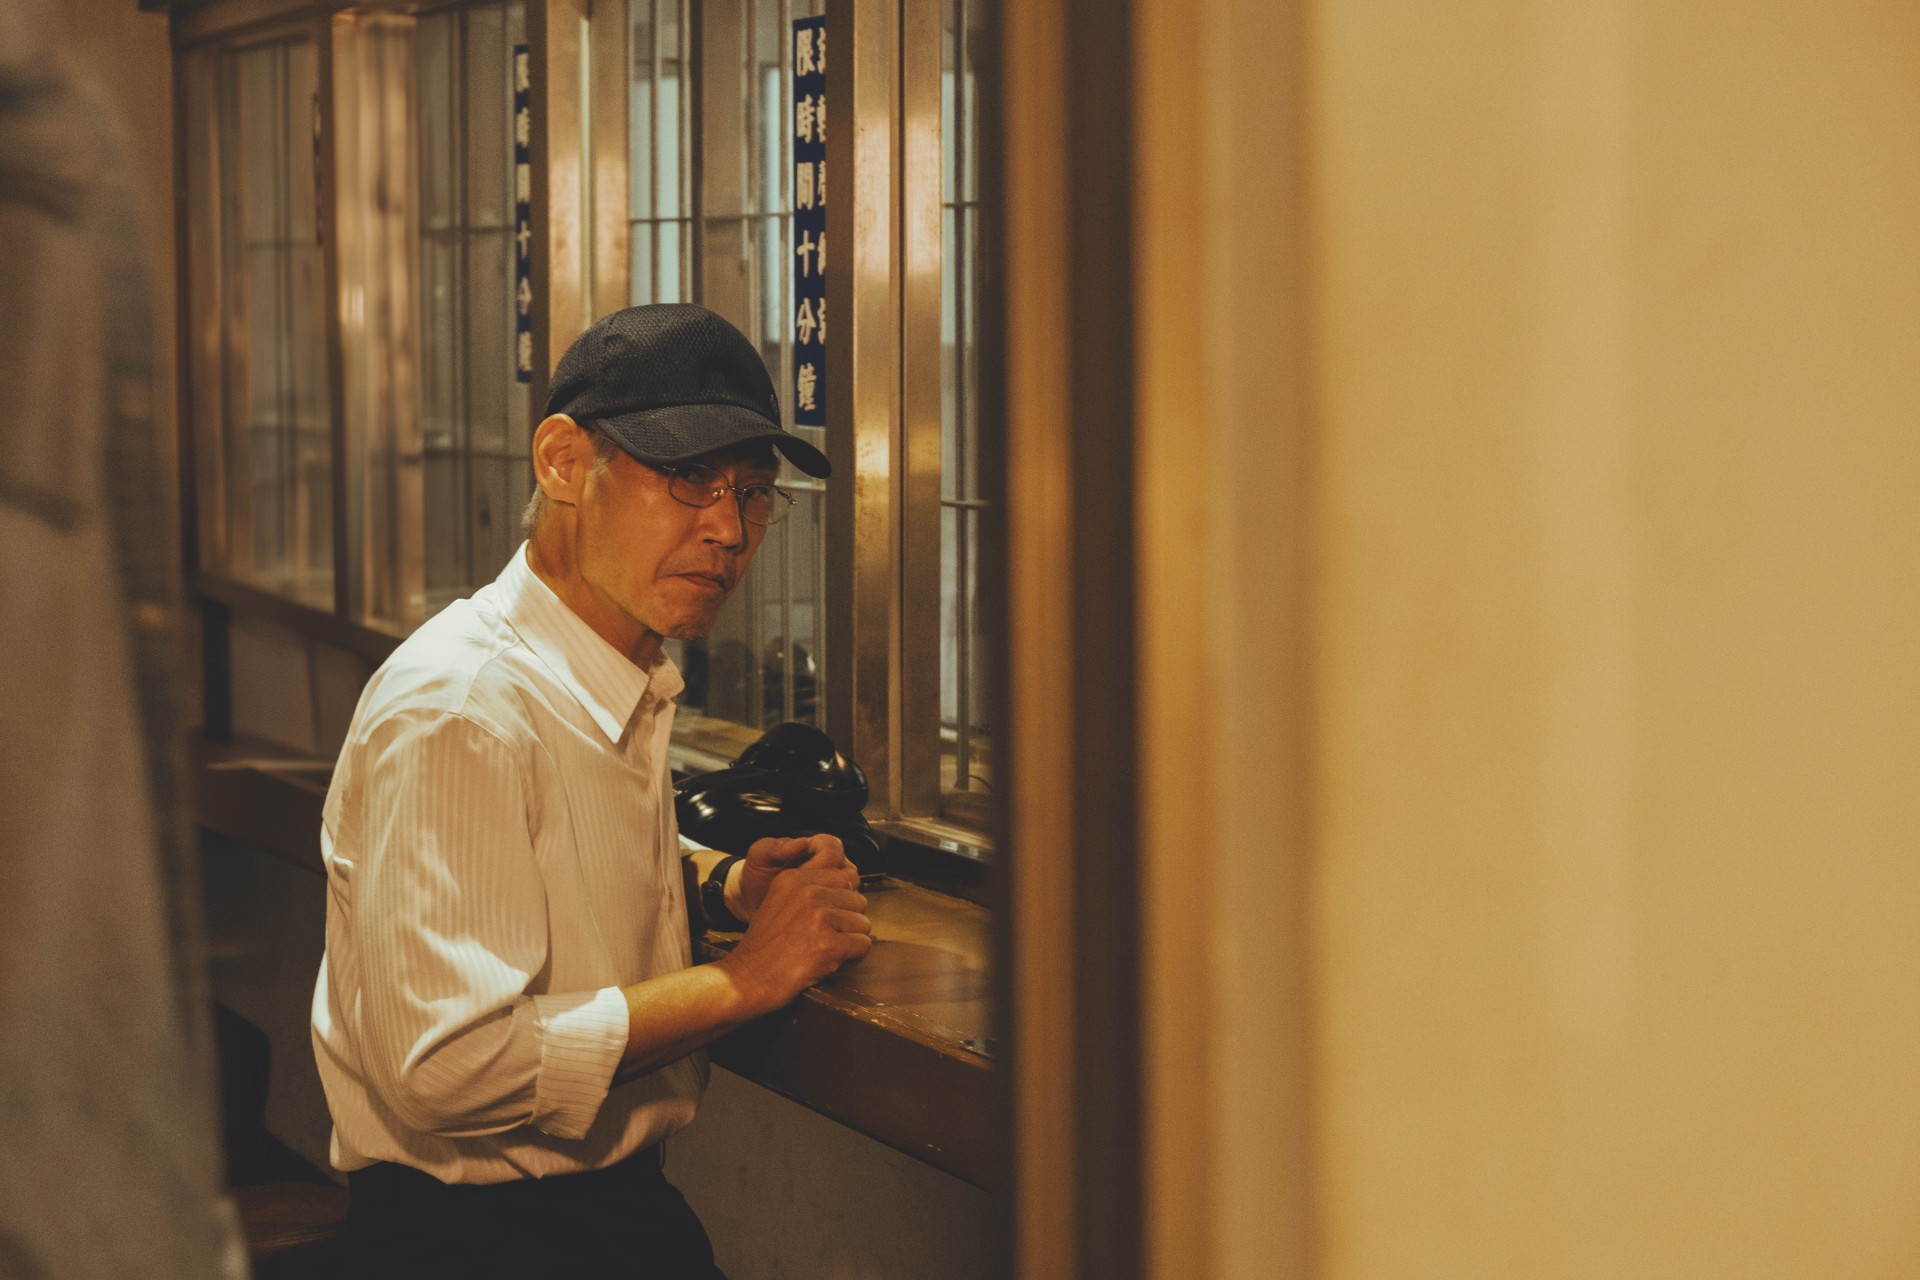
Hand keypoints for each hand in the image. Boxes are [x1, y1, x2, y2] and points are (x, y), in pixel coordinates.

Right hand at [719, 843, 871, 1015]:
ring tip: (824, 950)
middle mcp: (808, 892)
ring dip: (850, 941)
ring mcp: (819, 917)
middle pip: (858, 900)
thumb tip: (853, 883)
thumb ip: (811, 888)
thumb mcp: (780, 900)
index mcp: (795, 878)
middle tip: (824, 938)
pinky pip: (863, 945)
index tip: (826, 919)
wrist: (747, 979)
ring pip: (863, 924)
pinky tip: (830, 962)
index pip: (846, 877)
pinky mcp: (828, 945)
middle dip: (847, 922)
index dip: (841, 901)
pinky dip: (853, 958)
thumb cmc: (765, 946)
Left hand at [740, 833, 854, 917]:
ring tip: (805, 908)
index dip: (819, 864)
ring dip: (830, 903)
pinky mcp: (833, 908)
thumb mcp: (760, 856)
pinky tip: (809, 919)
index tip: (799, 874)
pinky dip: (830, 917)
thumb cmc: (758, 875)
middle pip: (848, 873)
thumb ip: (778, 847)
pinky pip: (843, 913)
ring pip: (849, 894)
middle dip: (827, 886)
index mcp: (817, 847)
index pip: (833, 851)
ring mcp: (834, 888)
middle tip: (803, 895)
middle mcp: (832, 867)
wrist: (753, 901)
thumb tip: (800, 843)